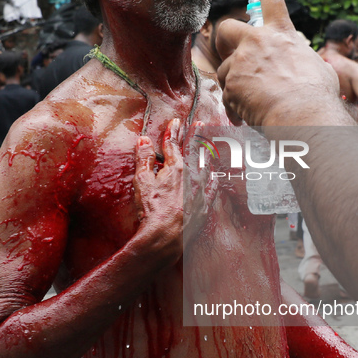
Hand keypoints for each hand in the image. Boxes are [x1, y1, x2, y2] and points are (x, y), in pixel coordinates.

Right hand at [133, 119, 213, 263]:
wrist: (164, 236)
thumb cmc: (151, 209)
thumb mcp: (142, 181)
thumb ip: (144, 159)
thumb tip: (143, 140)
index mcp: (176, 168)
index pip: (173, 145)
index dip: (173, 132)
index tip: (176, 121)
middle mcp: (192, 176)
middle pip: (195, 151)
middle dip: (197, 135)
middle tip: (201, 123)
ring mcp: (201, 191)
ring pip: (207, 166)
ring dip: (207, 154)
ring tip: (210, 145)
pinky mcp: (205, 206)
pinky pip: (213, 188)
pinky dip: (214, 178)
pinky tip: (215, 175)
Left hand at [216, 0, 339, 126]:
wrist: (303, 113)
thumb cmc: (317, 96)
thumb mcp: (318, 69)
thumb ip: (303, 62)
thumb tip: (309, 68)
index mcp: (282, 34)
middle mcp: (258, 42)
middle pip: (228, 29)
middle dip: (225, 41)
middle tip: (229, 55)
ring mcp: (241, 62)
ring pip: (225, 70)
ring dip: (234, 85)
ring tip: (252, 103)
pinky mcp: (231, 83)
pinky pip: (227, 96)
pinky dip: (235, 108)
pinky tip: (248, 116)